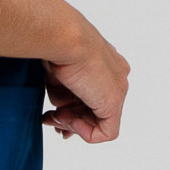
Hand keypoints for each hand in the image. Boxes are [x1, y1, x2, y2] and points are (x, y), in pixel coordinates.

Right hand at [42, 25, 129, 142]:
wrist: (63, 37)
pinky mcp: (114, 102)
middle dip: (71, 120)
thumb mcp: (58, 75)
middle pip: (96, 110)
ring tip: (54, 116)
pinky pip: (106, 132)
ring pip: (99, 121)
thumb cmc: (56, 46)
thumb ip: (63, 95)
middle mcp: (115, 75)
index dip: (72, 109)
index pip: (92, 95)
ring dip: (72, 124)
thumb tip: (58, 114)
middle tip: (51, 120)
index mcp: (105, 64)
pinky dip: (84, 132)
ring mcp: (118, 88)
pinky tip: (67, 119)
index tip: (54, 113)